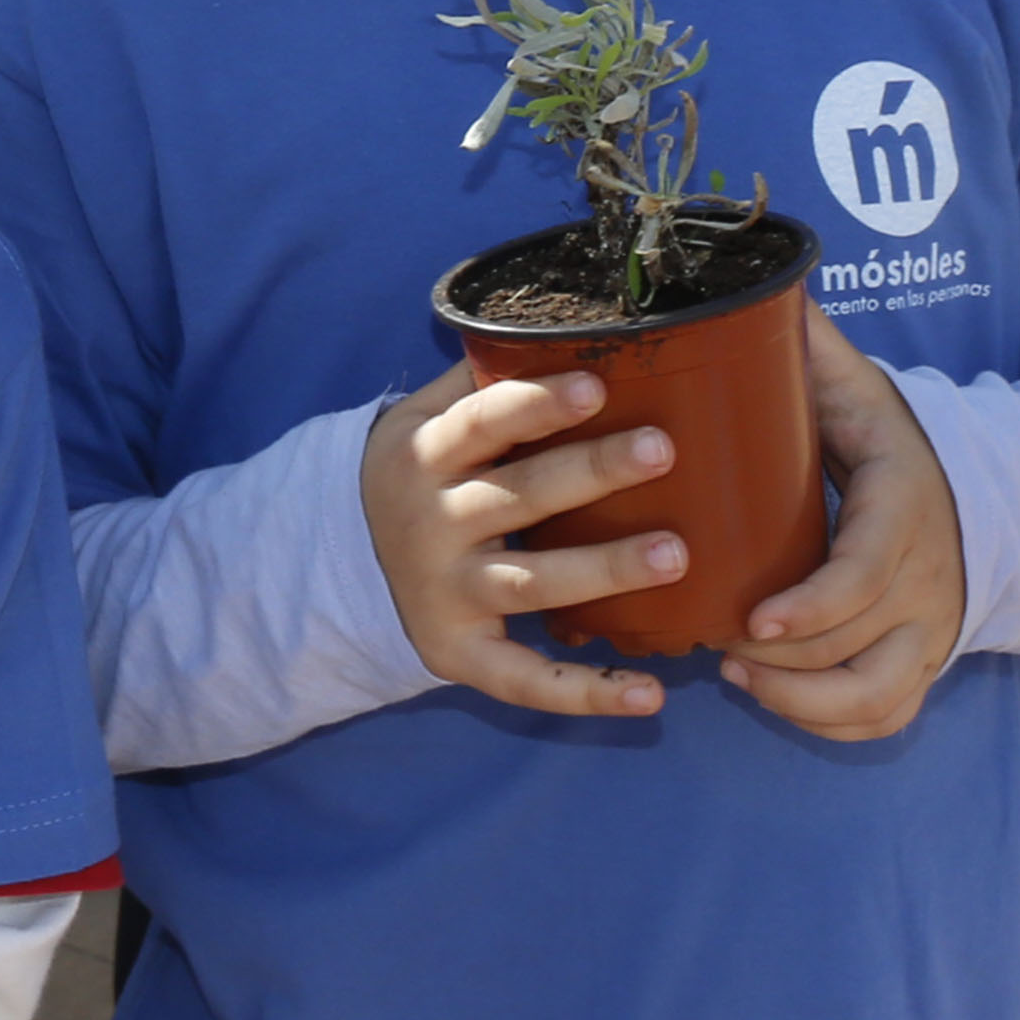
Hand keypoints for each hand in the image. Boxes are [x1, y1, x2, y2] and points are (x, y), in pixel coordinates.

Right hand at [354, 361, 677, 717]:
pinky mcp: (458, 655)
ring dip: (604, 570)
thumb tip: (568, 324)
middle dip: (592, 472)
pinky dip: (589, 693)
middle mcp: (431, 524)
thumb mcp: (422, 419)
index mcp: (423, 454)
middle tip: (663, 449)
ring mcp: (445, 593)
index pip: (480, 423)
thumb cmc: (420, 473)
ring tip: (677, 554)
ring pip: (532, 583)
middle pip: (519, 498)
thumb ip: (480, 381)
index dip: (535, 404)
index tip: (597, 386)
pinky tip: (652, 694)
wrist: (342, 558)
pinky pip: (526, 680)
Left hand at [721, 308, 968, 742]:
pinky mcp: (924, 665)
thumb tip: (753, 288)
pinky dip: (831, 724)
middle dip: (782, 656)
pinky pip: (888, 717)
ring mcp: (930, 629)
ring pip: (878, 696)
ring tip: (737, 675)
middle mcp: (927, 578)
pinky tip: (773, 698)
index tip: (755, 621)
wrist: (968, 497)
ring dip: (802, 699)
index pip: (867, 570)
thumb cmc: (885, 441)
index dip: (813, 605)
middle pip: (859, 644)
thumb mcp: (856, 388)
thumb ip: (809, 346)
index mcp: (903, 505)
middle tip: (713, 639)